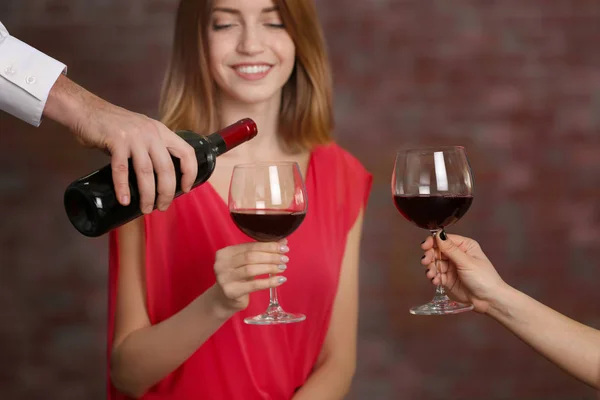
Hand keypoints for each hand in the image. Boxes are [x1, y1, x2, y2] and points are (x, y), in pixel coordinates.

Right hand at [45, 75, 197, 212]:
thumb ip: (150, 149)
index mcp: (161, 131)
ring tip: (146, 208)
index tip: (186, 188)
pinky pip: (122, 169)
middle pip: (166, 168)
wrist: (85, 109)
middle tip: (162, 206)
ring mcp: (134, 136)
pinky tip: (124, 200)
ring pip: (146, 172)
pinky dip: (123, 187)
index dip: (190, 172)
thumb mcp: (140, 132)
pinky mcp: (116, 141)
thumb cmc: (112, 125)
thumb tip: (157, 178)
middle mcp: (151, 133)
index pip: (186, 152)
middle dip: (166, 192)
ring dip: (148, 194)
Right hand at [209, 240, 289, 316]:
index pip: (250, 246)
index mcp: (225, 252)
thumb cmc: (238, 278)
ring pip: (251, 269)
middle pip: (250, 257)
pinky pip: (254, 285)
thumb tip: (283, 242)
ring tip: (283, 268)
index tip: (284, 248)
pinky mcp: (231, 291)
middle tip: (285, 259)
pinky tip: (280, 280)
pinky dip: (269, 282)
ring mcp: (224, 278)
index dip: (268, 246)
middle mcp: (221, 264)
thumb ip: (262, 251)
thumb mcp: (248, 263)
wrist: (224, 300)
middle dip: (270, 257)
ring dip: (270, 267)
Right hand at [420, 232, 507, 313]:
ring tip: (431, 274)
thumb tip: (438, 235)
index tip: (425, 246)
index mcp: (464, 246)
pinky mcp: (447, 279)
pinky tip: (435, 281)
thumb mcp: (467, 262)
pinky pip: (435, 275)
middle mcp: (456, 255)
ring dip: (430, 268)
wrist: (489, 300)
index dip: (433, 241)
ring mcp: (451, 267)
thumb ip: (451, 249)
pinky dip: (433, 277)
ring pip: (434, 263)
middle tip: (426, 262)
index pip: (444, 239)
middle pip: (436, 250)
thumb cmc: (484, 279)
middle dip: (429, 256)